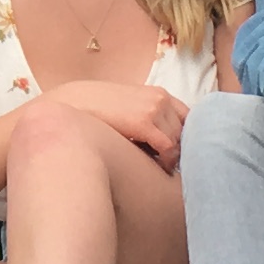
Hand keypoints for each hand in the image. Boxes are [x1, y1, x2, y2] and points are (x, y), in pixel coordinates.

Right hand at [51, 75, 191, 164]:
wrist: (74, 103)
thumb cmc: (100, 111)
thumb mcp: (131, 108)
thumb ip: (150, 119)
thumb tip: (166, 146)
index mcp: (159, 94)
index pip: (190, 119)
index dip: (187, 139)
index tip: (180, 155)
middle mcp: (161, 98)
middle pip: (187, 132)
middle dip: (182, 151)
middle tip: (172, 167)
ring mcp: (154, 109)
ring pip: (179, 141)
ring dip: (174, 158)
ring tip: (162, 169)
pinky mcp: (144, 122)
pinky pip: (168, 147)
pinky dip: (166, 161)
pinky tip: (157, 168)